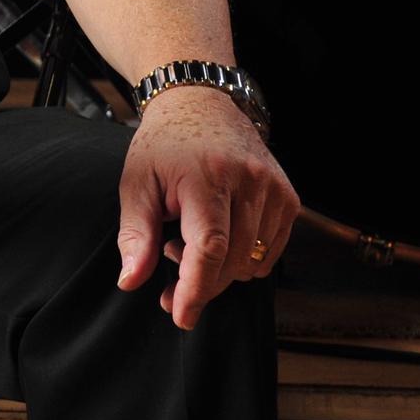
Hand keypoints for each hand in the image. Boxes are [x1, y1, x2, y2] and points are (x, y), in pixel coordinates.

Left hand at [115, 85, 298, 328]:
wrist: (200, 104)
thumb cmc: (163, 146)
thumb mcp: (136, 183)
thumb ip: (135, 234)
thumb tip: (130, 281)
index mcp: (205, 177)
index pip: (209, 247)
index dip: (196, 288)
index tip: (181, 316)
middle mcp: (248, 182)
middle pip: (231, 262)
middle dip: (199, 283)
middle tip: (169, 281)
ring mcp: (274, 189)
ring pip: (252, 263)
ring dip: (220, 268)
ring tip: (189, 238)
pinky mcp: (289, 198)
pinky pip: (270, 253)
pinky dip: (243, 259)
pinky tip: (219, 235)